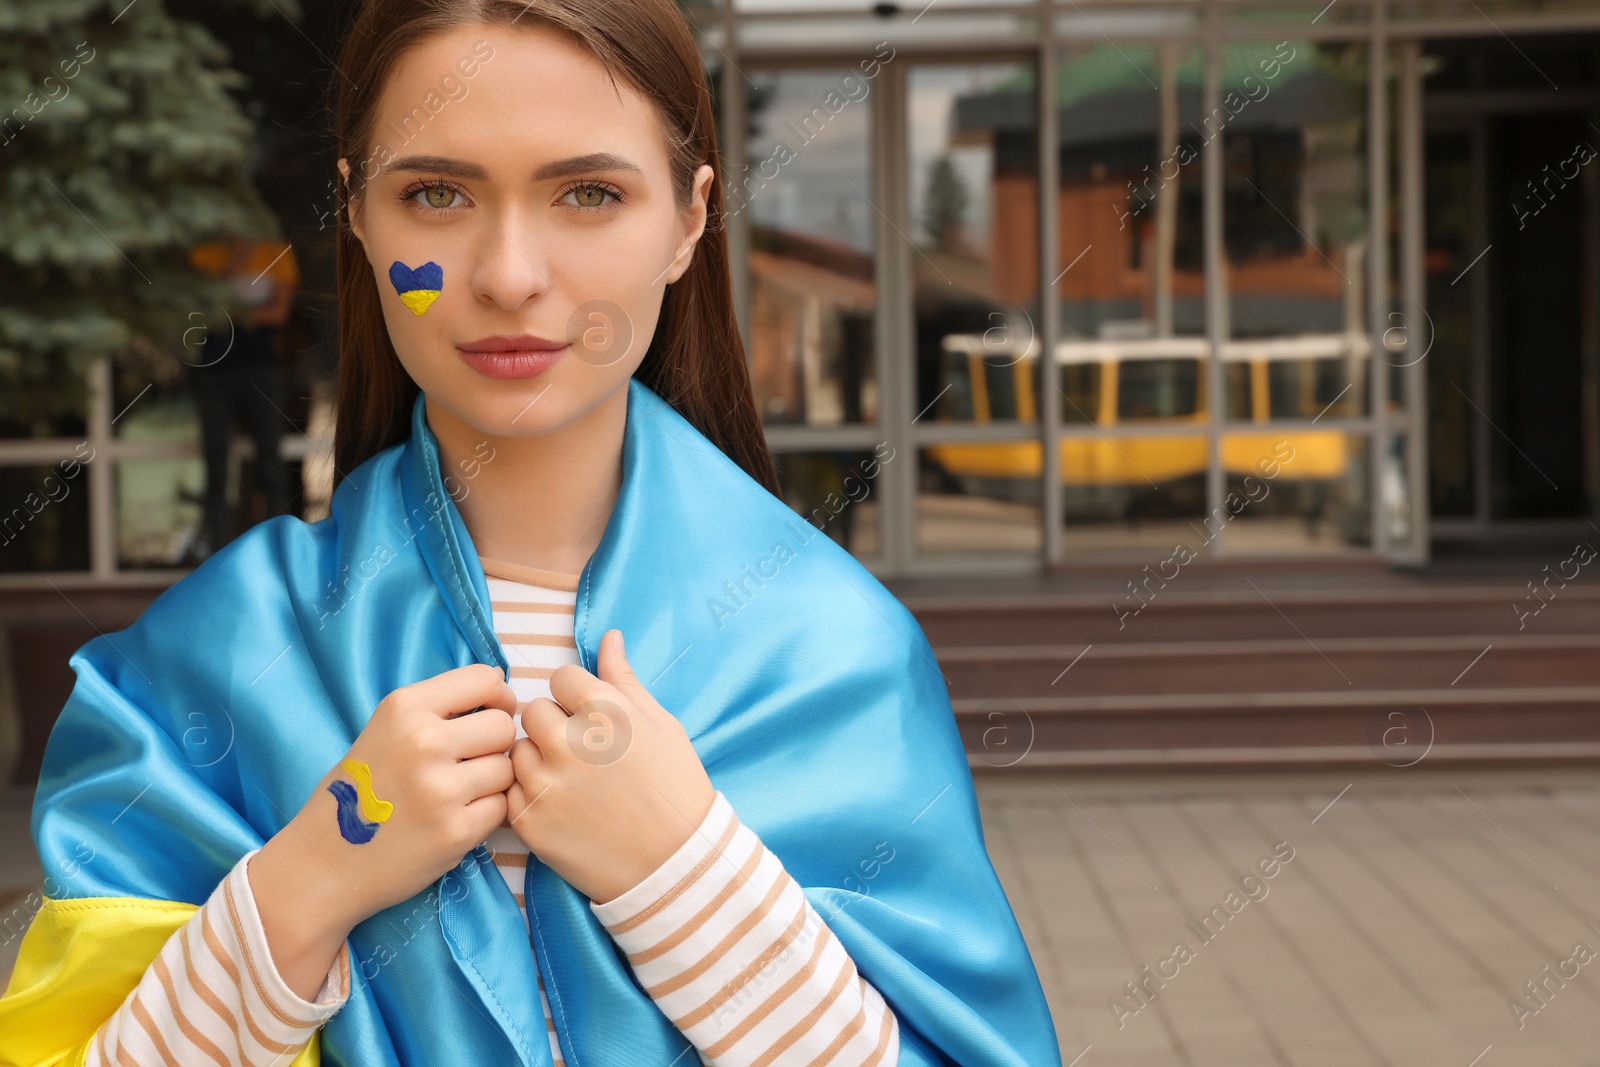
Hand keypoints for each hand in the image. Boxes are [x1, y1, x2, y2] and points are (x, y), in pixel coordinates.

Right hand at [261, 663, 518, 932]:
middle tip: (472, 762)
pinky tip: (455, 819)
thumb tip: (499, 687)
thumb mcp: (385, 730)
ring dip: (492, 782)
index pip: (484, 679)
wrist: (324, 864)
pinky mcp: (455, 831)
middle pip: (504, 727)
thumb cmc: (358, 793)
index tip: (492, 714)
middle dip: (496, 744)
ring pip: (507, 769)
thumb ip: (437, 710)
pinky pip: (501, 807)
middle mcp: (424, 741)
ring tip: (458, 794)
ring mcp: (441, 789)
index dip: (498, 698)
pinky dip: (486, 814)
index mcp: (404, 708)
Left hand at [504, 629, 715, 904]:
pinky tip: (561, 804)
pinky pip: (511, 788)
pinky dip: (529, 793)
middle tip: (579, 750)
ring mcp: (546, 783)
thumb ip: (625, 679)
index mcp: (606, 712)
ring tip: (570, 780)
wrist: (675, 864)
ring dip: (537, 758)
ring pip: (516, 749)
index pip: (561, 677)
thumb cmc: (675, 788)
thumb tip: (608, 636)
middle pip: (532, 710)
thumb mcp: (662, 725)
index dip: (575, 696)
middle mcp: (570, 742)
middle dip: (552, 724)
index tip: (591, 717)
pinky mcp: (529, 820)